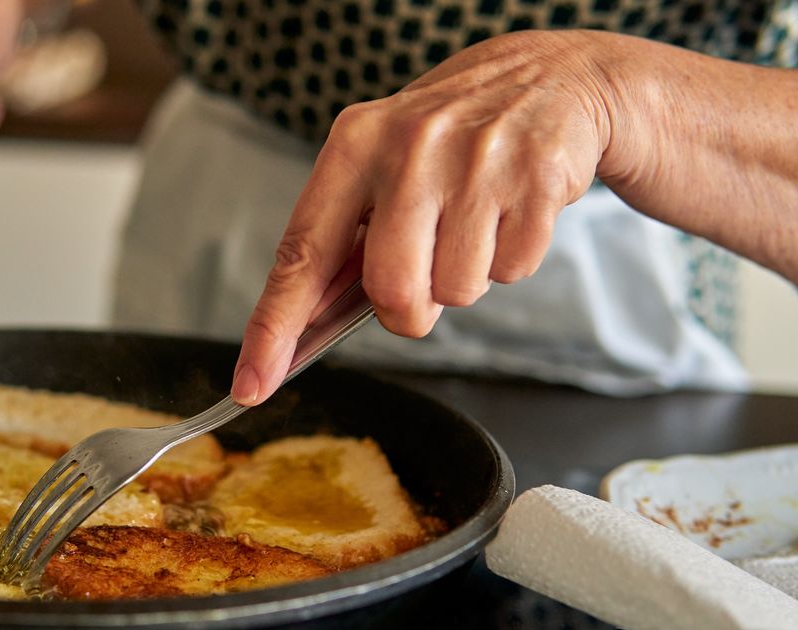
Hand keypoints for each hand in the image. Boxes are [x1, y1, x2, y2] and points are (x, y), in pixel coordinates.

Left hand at [231, 30, 616, 404]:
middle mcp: (408, 149)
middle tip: (424, 275)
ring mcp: (474, 163)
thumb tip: (305, 326)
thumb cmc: (446, 138)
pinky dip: (510, 260)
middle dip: (407, 311)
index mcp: (353, 146)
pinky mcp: (534, 179)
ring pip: (456, 291)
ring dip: (464, 280)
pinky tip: (508, 213)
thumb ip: (344, 238)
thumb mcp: (380, 163)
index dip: (274, 327)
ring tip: (473, 224)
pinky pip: (512, 272)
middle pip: (391, 290)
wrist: (545, 77)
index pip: (302, 254)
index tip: (251, 384)